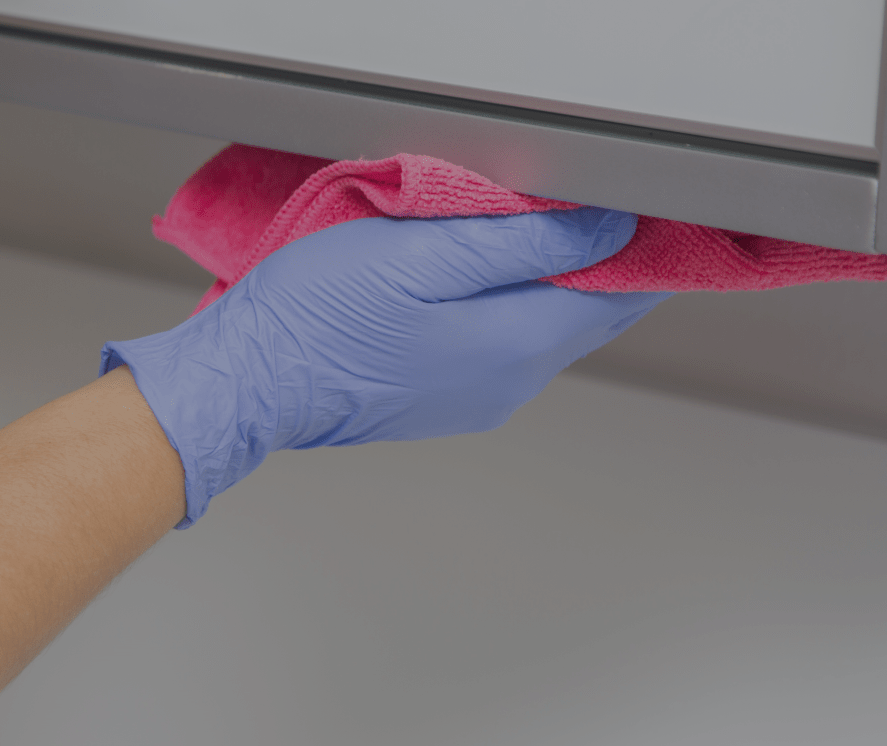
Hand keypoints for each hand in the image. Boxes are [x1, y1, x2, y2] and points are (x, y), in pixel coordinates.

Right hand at [100, 209, 666, 525]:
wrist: (249, 381)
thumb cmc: (319, 316)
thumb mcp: (426, 251)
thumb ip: (526, 241)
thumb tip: (606, 231)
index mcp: (516, 345)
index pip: (619, 294)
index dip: (636, 245)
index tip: (630, 205)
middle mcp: (508, 384)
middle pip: (585, 314)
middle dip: (595, 261)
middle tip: (576, 206)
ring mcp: (475, 398)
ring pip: (540, 328)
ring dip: (542, 281)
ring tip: (511, 231)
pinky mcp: (441, 399)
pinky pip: (498, 346)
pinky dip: (503, 306)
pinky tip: (467, 277)